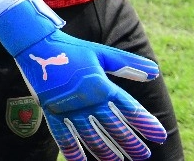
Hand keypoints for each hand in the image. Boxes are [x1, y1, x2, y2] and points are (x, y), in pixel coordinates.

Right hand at [0, 0, 166, 159]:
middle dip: (130, 142)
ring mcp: (67, 107)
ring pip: (91, 135)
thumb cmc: (71, 48)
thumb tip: (155, 72)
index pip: (129, 108)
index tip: (159, 134)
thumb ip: (127, 64)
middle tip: (143, 155)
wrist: (35, 44)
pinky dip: (72, 150)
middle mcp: (86, 99)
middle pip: (113, 126)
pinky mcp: (50, 110)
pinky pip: (62, 135)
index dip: (145, 122)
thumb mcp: (101, 53)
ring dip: (106, 151)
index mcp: (101, 84)